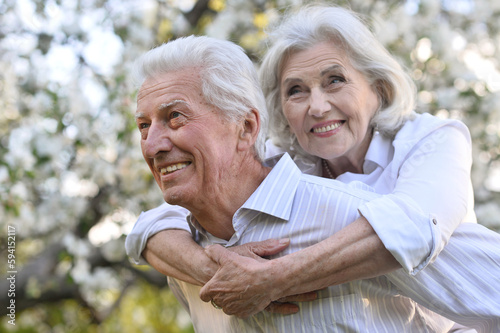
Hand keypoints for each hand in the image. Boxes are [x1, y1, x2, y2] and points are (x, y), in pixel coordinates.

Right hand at [200, 241, 316, 317]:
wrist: (209, 272)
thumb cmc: (230, 258)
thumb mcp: (247, 249)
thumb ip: (267, 246)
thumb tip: (286, 241)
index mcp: (260, 271)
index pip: (284, 275)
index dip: (300, 277)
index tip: (317, 277)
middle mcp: (259, 287)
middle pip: (285, 290)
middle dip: (303, 291)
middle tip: (320, 290)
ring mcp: (255, 297)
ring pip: (279, 301)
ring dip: (295, 299)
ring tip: (313, 296)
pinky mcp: (250, 303)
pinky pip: (269, 308)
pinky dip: (281, 308)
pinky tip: (292, 309)